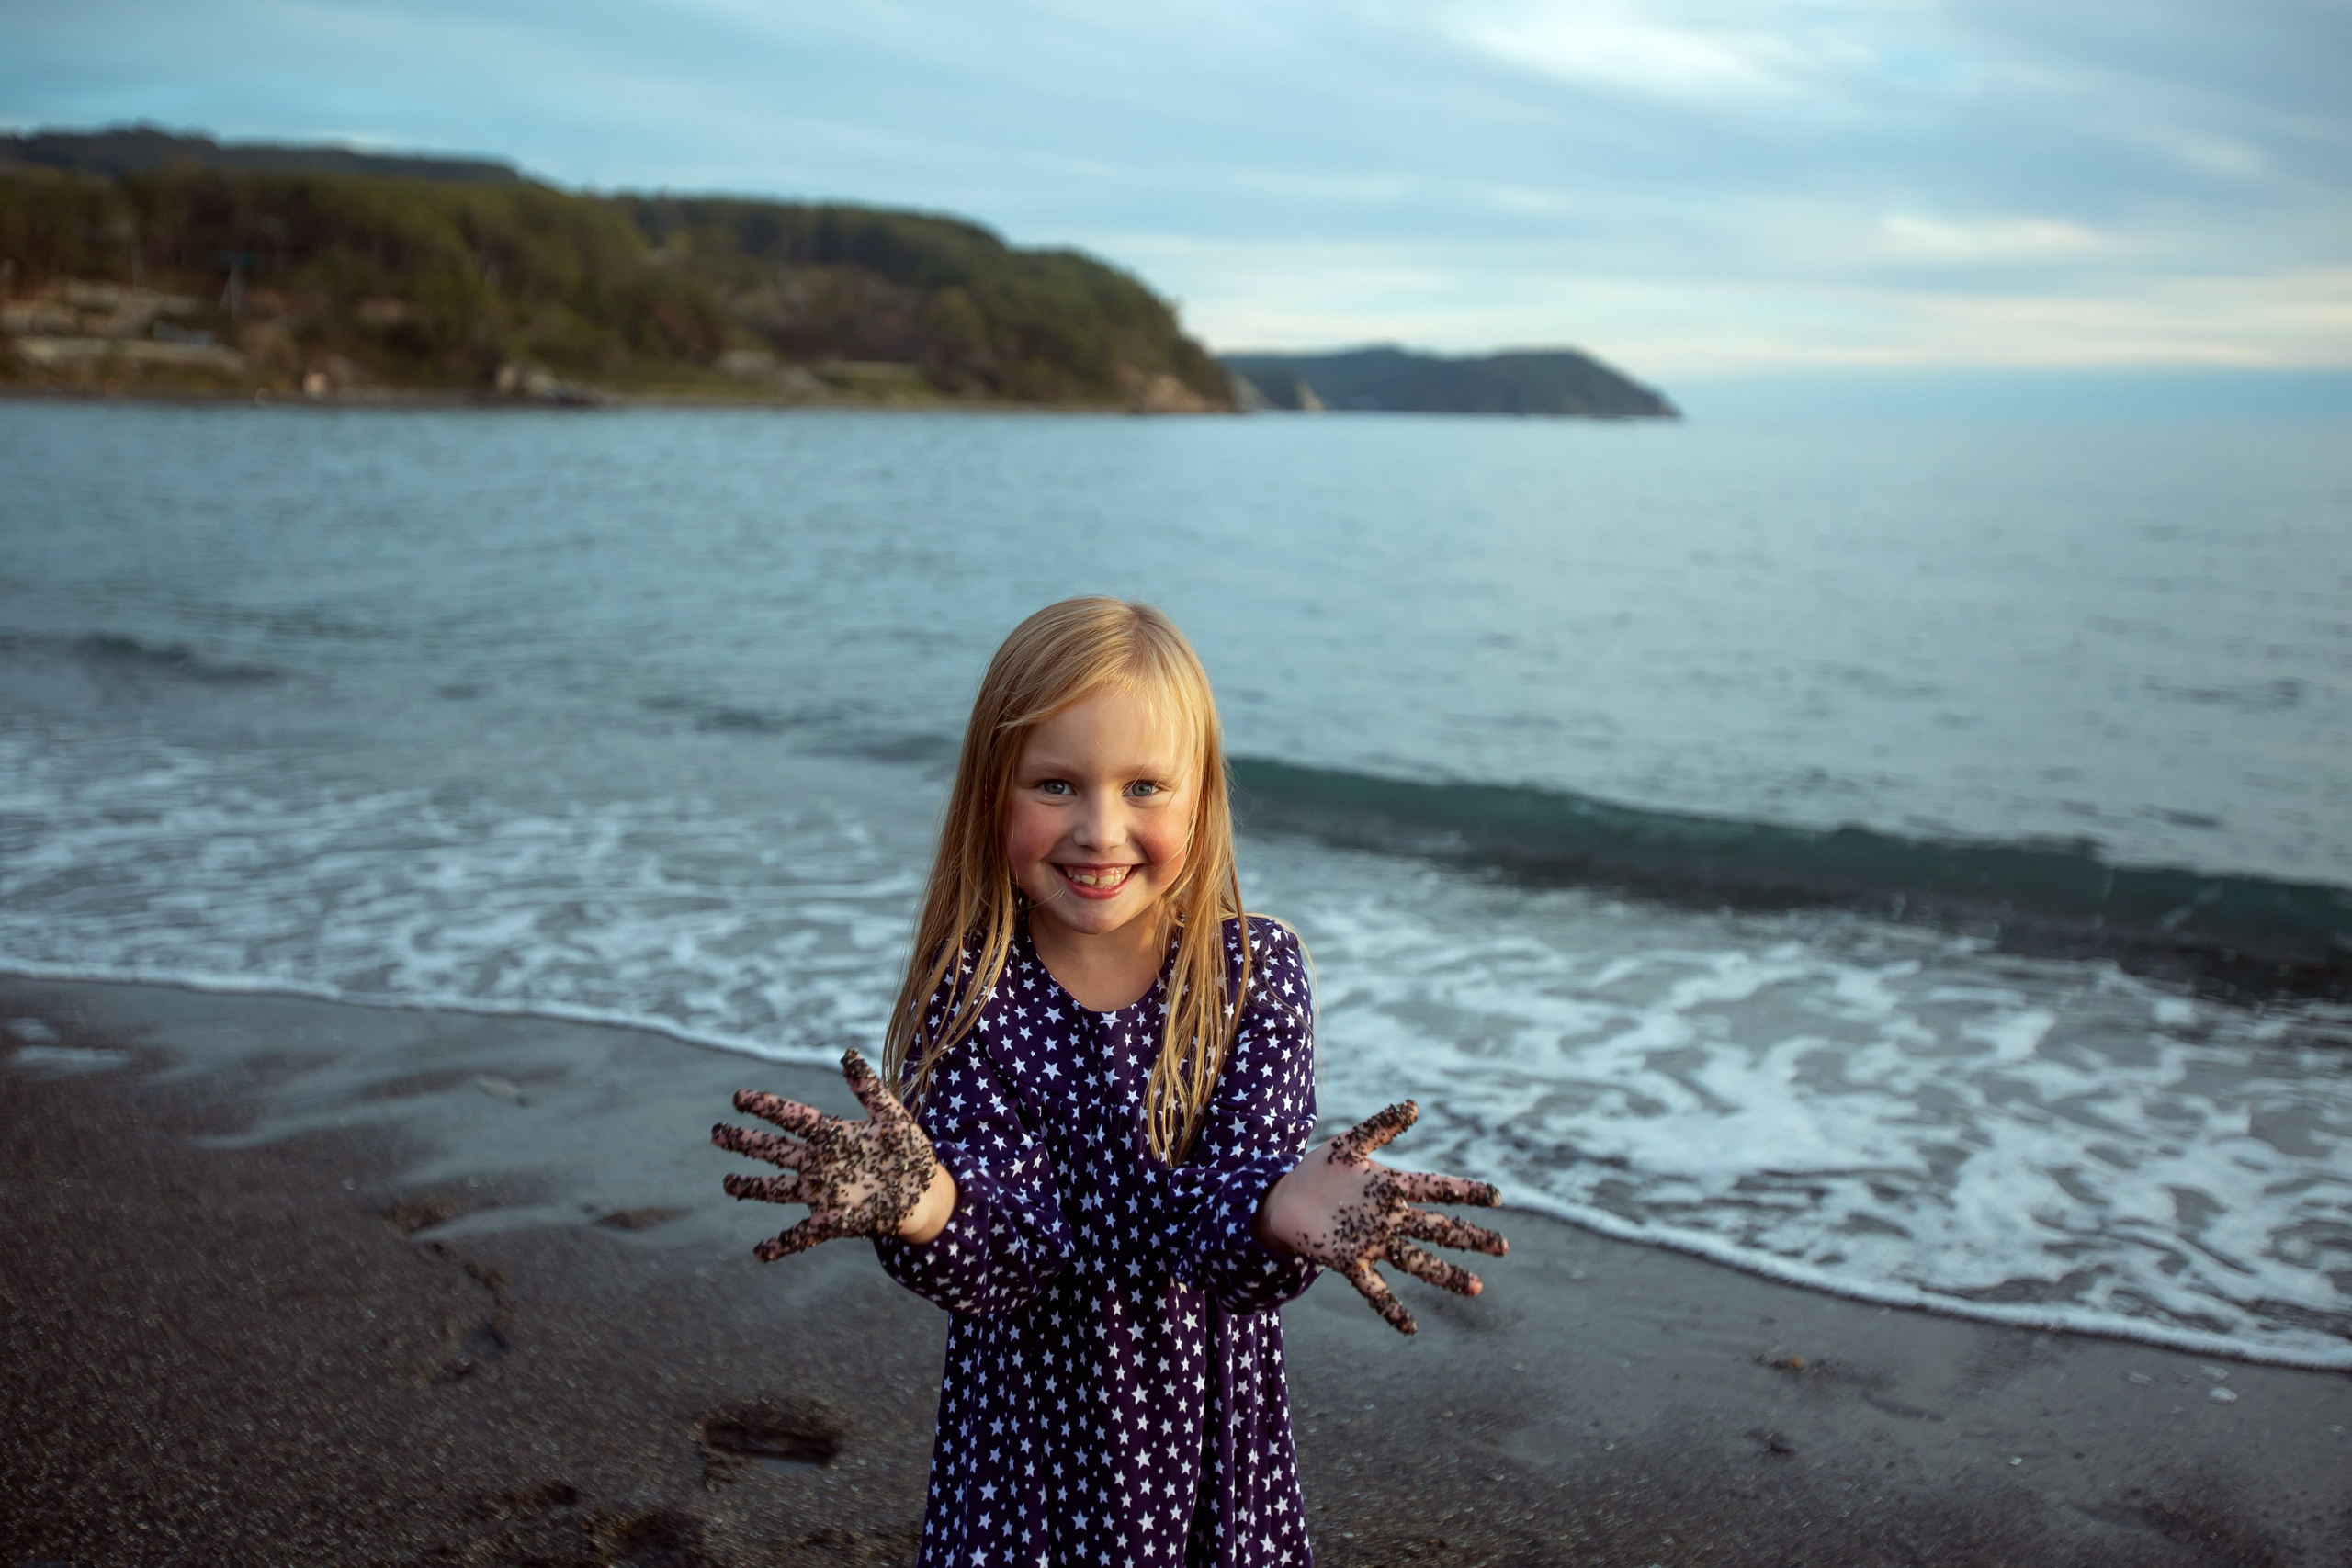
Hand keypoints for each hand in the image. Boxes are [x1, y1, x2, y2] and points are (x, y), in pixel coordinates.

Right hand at [711, 1048, 954, 1258]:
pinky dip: (779, 1245)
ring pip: (778, 1189)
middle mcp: (820, 1163)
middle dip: (745, 1143)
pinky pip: (800, 1235)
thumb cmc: (910, 1154)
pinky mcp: (832, 1222)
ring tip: (727, 1184)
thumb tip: (847, 1054)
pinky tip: (758, 1253)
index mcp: (832, 1135)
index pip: (792, 1117)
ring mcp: (823, 1193)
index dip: (766, 1106)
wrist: (926, 1194)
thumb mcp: (892, 1117)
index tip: (739, 1098)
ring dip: (751, 1188)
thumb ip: (869, 1089)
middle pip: (774, 1151)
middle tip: (716, 1133)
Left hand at [1254, 1101, 1506, 1333]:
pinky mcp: (1350, 1262)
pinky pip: (1375, 1289)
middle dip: (1471, 1238)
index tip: (1496, 1196)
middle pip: (1438, 1229)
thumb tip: (1414, 1106)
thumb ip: (1380, 1126)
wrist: (1283, 1199)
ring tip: (1477, 1288)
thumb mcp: (1350, 1143)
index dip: (1465, 1192)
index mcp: (1392, 1187)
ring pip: (1417, 1260)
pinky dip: (1392, 1308)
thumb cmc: (1320, 1170)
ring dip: (1446, 1275)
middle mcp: (1389, 1218)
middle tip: (1503, 1247)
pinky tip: (1412, 1329)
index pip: (1436, 1188)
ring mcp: (1372, 1242)